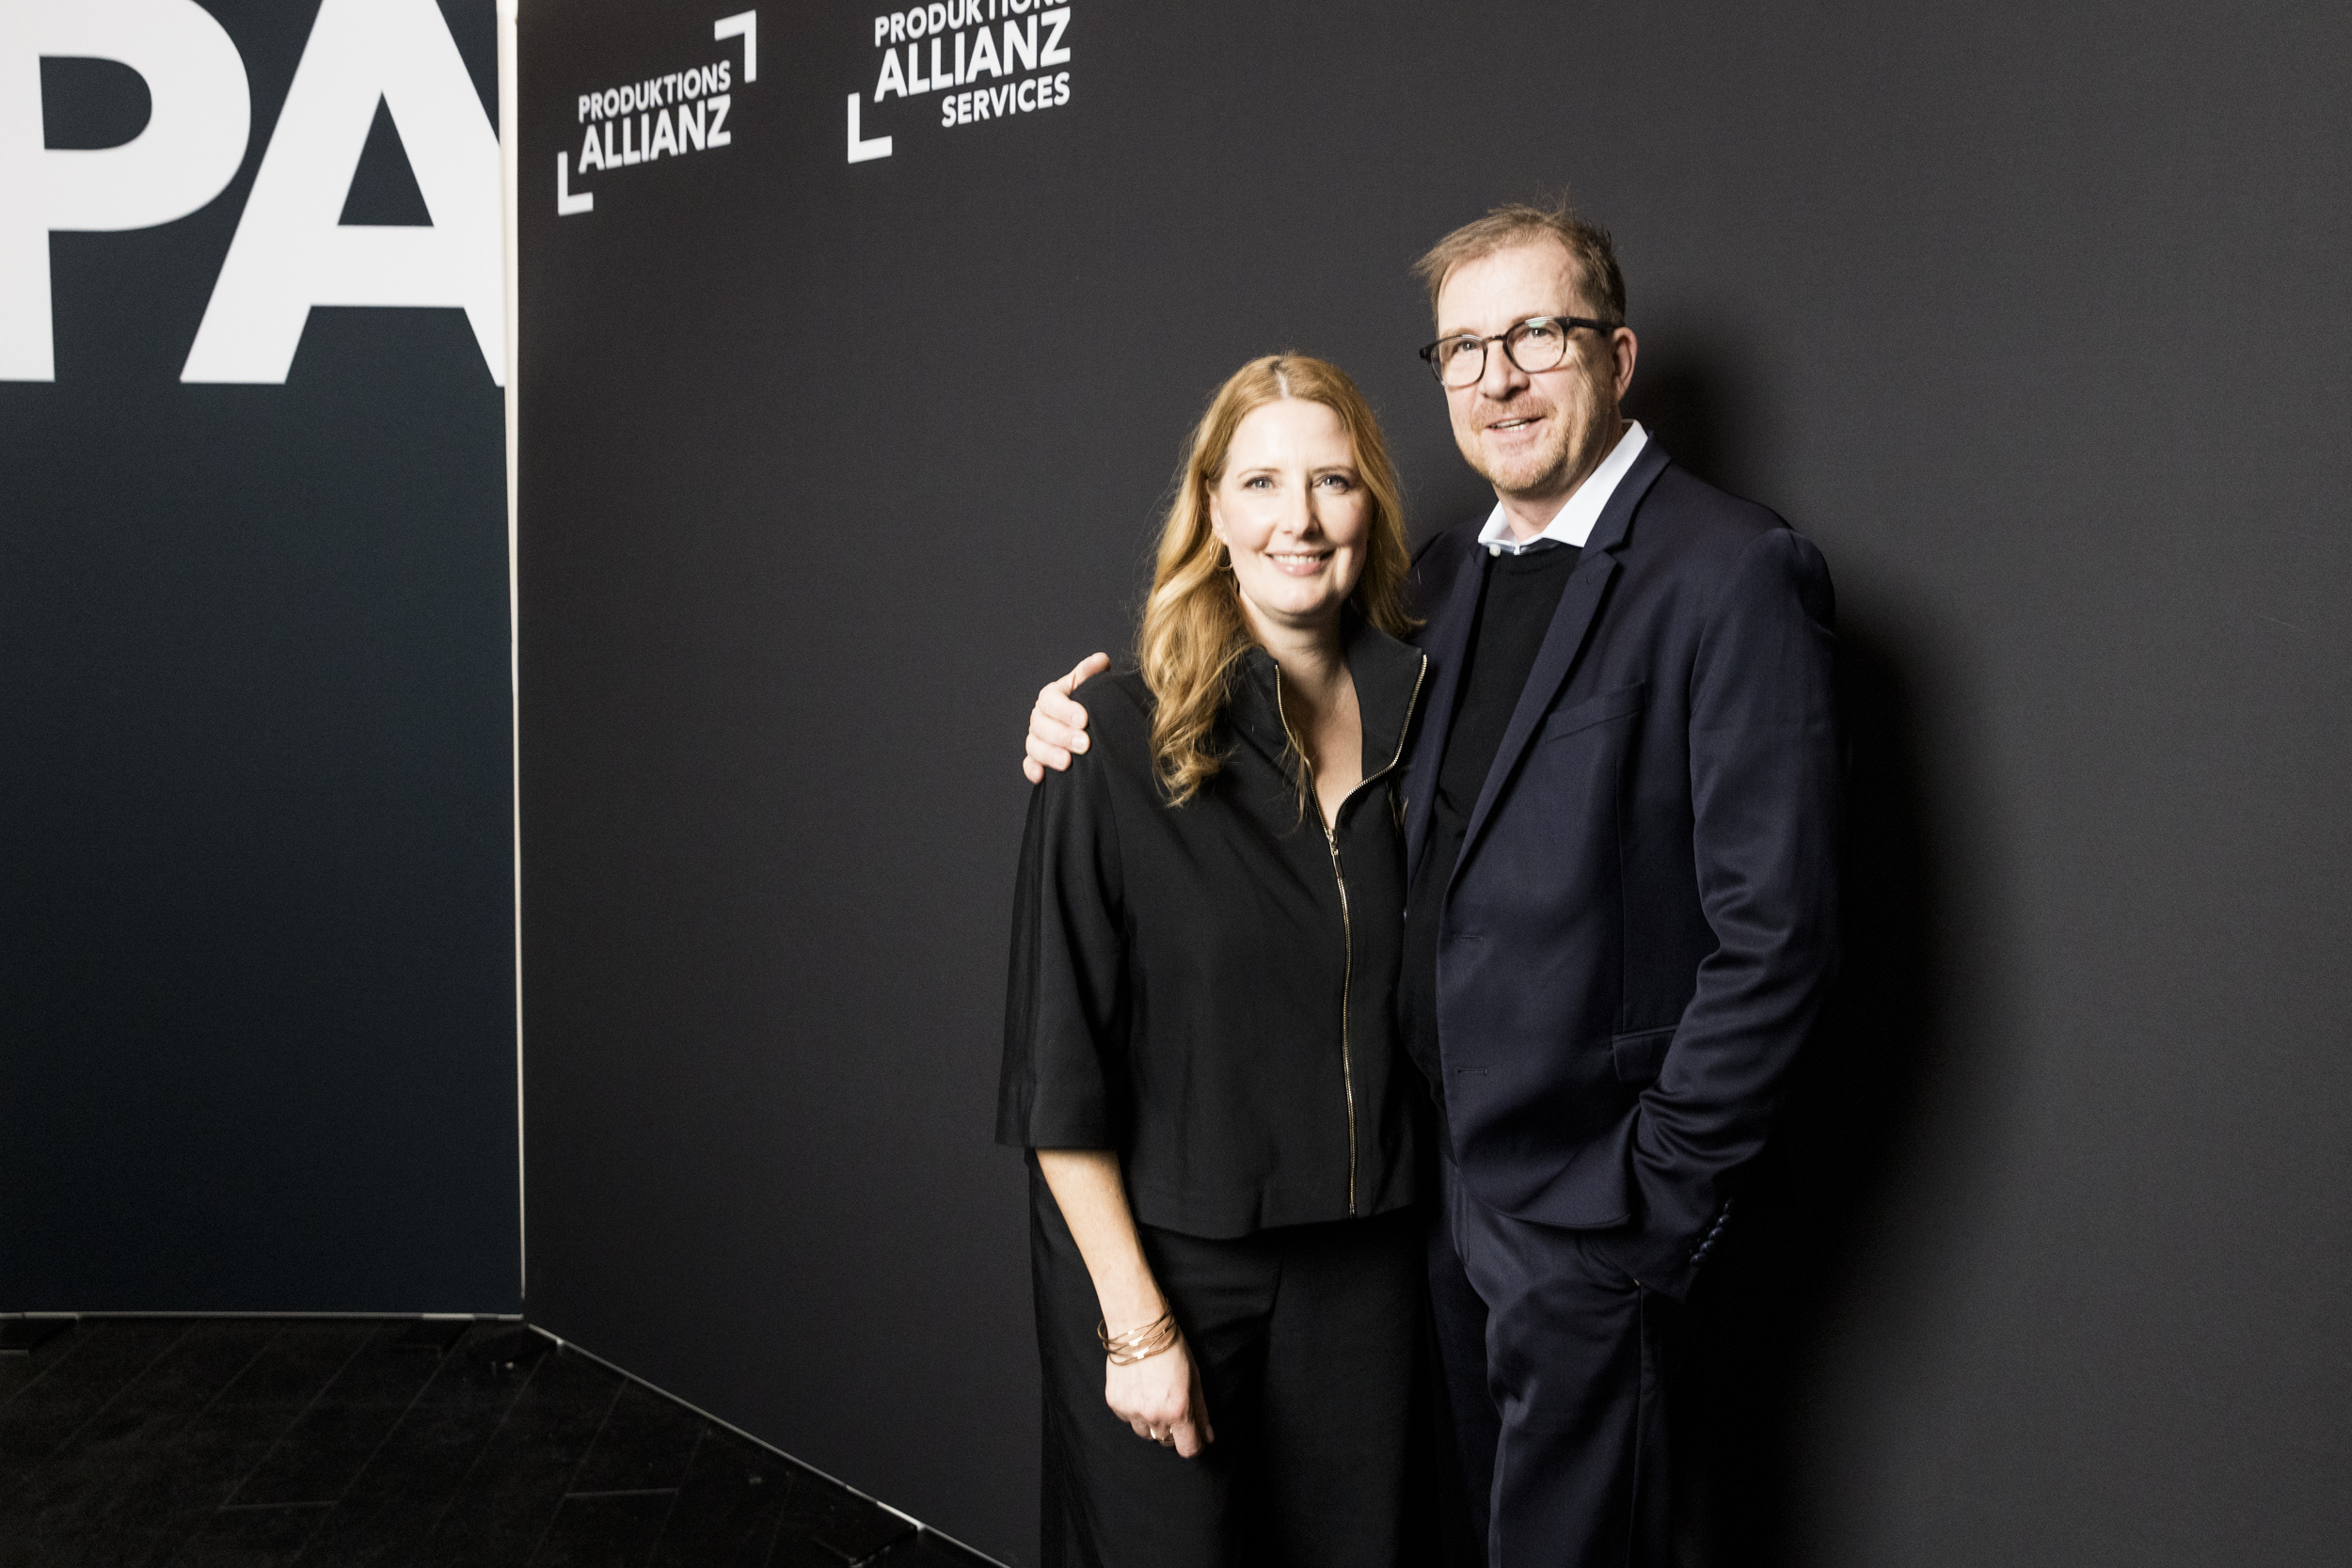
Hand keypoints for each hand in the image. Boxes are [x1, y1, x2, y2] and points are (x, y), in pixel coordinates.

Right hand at [1022, 652, 1107, 782]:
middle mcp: (1040, 716)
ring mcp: (1036, 738)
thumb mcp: (1090, 686)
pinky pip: (1029, 764)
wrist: (1089, 726)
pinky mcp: (1036, 758)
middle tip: (1084, 744)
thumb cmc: (1089, 704)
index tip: (1084, 719)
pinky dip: (1032, 770)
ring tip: (1067, 763)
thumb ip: (1092, 673)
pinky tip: (1041, 777)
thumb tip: (1101, 659)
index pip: (1052, 701)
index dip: (1065, 710)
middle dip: (1063, 735)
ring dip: (1049, 754)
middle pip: (1042, 725)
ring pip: (1034, 745)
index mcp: (1051, 697)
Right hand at [1103, 1333, 1213, 1457]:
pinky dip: (1135, 1411)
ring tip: (1154, 1396)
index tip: (1195, 1439)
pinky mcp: (1115, 1403)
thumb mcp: (1195, 1378)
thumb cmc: (1172, 1347)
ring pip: (1145, 1433)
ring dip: (1152, 1423)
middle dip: (1173, 1430)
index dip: (1194, 1446)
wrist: (1138, 1326)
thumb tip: (1208, 1437)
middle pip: (1166, 1441)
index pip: (1188, 1448)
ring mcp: (1132, 1411)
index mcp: (1178, 1409)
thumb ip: (1201, 1412)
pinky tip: (1139, 1389)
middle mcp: (1154, 1415)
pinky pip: (1128, 1419)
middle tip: (1173, 1406)